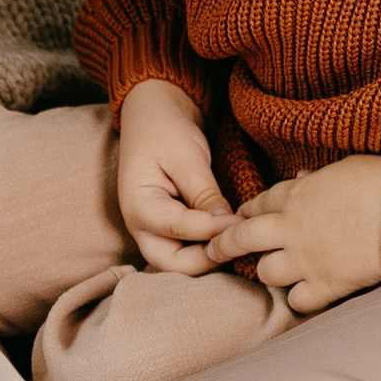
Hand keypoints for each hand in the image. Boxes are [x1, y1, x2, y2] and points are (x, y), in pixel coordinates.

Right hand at [116, 78, 232, 272]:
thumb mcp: (186, 158)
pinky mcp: (171, 229)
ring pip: (182, 263)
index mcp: (138, 206)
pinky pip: (189, 249)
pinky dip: (210, 247)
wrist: (155, 116)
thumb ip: (205, 194)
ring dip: (210, 257)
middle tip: (238, 244)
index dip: (213, 230)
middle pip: (173, 264)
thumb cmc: (165, 130)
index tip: (242, 223)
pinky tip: (233, 236)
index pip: (178, 229)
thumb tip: (227, 226)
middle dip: (207, 260)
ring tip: (240, 241)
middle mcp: (142, 227)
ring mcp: (155, 231)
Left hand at [205, 153, 380, 314]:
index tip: (240, 217)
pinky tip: (306, 293)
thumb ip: (319, 177)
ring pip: (266, 273)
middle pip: (242, 238)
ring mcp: (307, 259)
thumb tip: (305, 178)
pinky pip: (297, 301)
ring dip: (270, 272)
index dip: (245, 212)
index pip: (256, 204)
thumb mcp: (346, 166)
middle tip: (214, 251)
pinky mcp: (327, 284)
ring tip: (278, 271)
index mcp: (297, 193)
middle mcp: (293, 227)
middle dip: (224, 245)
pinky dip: (300, 298)